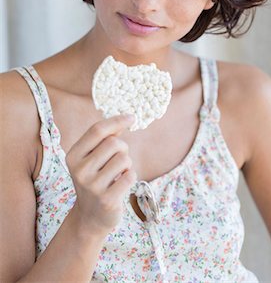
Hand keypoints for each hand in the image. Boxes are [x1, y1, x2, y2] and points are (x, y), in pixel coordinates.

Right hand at [66, 114, 135, 236]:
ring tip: (118, 174)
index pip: (97, 130)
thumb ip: (105, 138)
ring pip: (124, 159)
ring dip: (127, 164)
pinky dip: (131, 177)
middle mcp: (79, 170)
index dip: (117, 121)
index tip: (131, 117)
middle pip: (114, 143)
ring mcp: (92, 187)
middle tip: (118, 160)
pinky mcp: (107, 200)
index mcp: (73, 156)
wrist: (90, 217)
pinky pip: (130, 176)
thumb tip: (126, 118)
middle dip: (123, 148)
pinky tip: (121, 185)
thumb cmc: (95, 180)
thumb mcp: (92, 158)